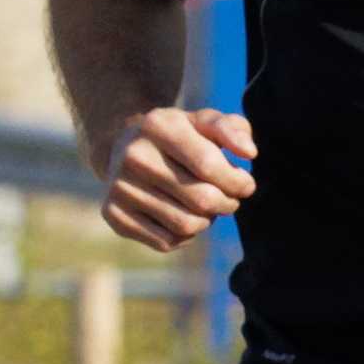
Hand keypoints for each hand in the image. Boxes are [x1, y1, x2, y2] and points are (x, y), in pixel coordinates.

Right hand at [102, 104, 256, 250]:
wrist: (122, 147)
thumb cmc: (177, 136)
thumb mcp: (203, 122)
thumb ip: (232, 129)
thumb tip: (249, 153)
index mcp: (157, 125)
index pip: (209, 164)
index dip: (237, 181)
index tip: (246, 184)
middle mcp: (134, 156)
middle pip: (201, 199)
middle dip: (227, 204)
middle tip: (231, 199)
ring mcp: (120, 188)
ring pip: (186, 226)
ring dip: (208, 221)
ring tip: (207, 207)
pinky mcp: (114, 215)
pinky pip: (166, 242)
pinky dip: (186, 236)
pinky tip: (185, 216)